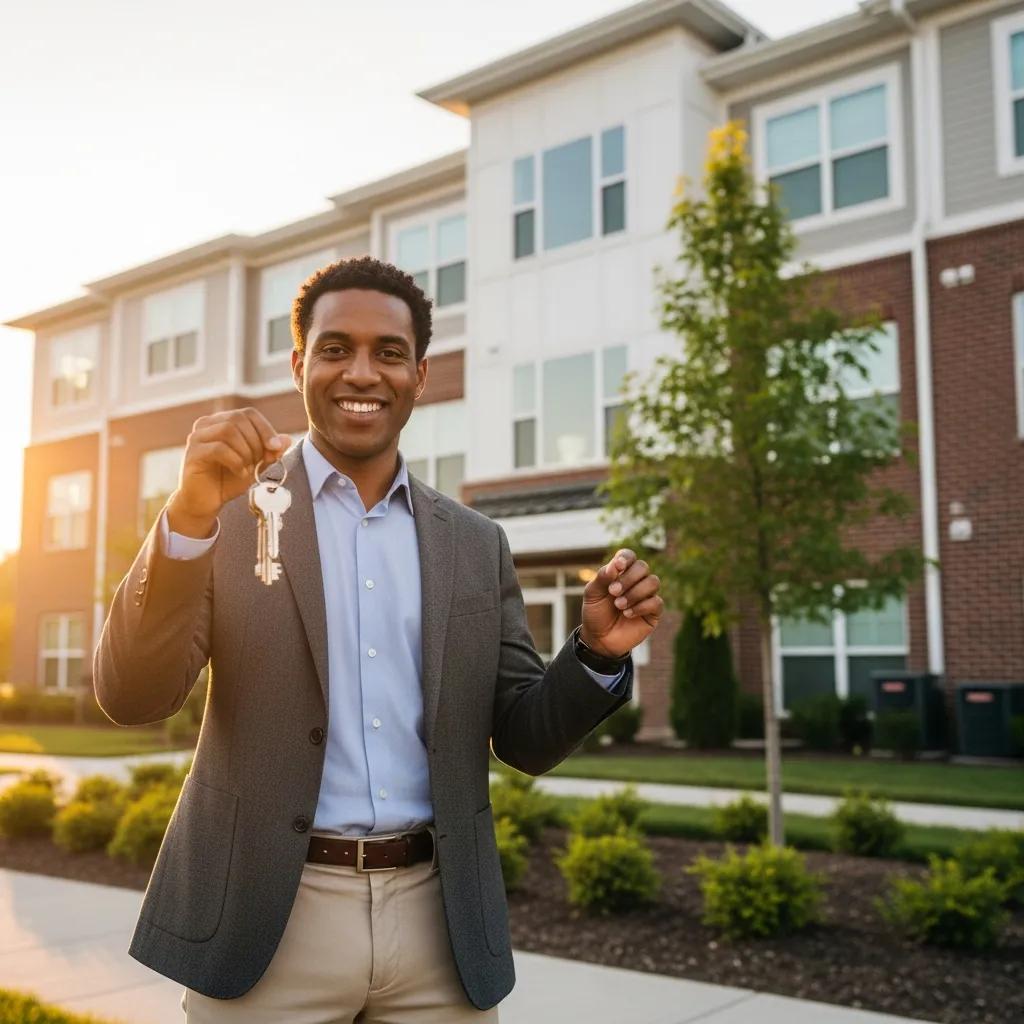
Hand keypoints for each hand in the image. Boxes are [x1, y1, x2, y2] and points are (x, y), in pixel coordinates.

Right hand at [167, 408, 289, 536]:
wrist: (206, 502)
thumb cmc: (229, 480)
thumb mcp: (256, 464)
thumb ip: (270, 452)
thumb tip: (287, 439)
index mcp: (222, 421)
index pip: (248, 414)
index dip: (265, 429)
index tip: (276, 448)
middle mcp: (206, 424)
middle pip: (238, 418)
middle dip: (256, 442)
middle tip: (258, 462)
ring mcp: (197, 437)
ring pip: (228, 430)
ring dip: (245, 451)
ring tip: (247, 468)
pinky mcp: (193, 453)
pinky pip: (218, 448)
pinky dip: (235, 461)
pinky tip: (240, 472)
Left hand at [579, 549, 661, 658]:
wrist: (599, 639)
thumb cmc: (595, 613)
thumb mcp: (592, 594)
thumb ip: (603, 577)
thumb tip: (616, 564)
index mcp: (620, 573)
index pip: (629, 556)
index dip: (626, 557)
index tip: (619, 565)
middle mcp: (636, 581)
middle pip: (643, 567)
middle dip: (628, 578)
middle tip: (613, 592)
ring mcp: (646, 596)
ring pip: (653, 582)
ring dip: (635, 592)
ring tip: (619, 605)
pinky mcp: (653, 612)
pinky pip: (657, 602)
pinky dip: (641, 606)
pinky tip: (628, 614)